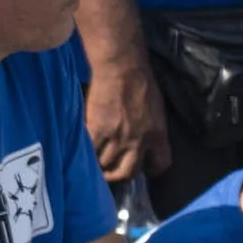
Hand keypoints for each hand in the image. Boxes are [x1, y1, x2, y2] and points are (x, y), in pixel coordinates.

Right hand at [85, 56, 170, 182]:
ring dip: (99, 163)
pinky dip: (85, 153)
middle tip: (111, 170)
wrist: (122, 68)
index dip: (151, 169)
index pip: (161, 164)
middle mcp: (138, 142)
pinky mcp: (97, 130)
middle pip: (128, 172)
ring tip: (92, 159)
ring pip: (105, 164)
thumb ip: (152, 128)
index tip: (143, 167)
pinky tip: (81, 151)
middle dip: (119, 174)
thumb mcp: (156, 110)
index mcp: (157, 135)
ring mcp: (116, 138)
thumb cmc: (142, 82)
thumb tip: (144, 139)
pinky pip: (90, 151)